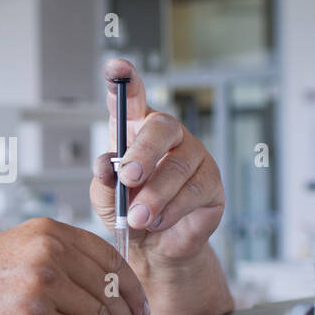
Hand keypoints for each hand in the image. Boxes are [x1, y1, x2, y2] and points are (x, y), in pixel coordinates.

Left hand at [90, 58, 225, 266]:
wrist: (151, 247)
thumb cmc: (127, 212)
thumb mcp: (105, 197)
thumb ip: (103, 180)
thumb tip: (107, 165)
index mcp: (135, 129)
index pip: (131, 97)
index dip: (124, 80)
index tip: (115, 67)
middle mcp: (167, 136)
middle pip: (162, 127)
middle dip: (143, 152)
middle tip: (128, 177)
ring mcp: (193, 155)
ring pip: (177, 168)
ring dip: (154, 196)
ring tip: (138, 218)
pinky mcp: (211, 182)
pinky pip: (193, 193)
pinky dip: (171, 211)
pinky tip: (159, 221)